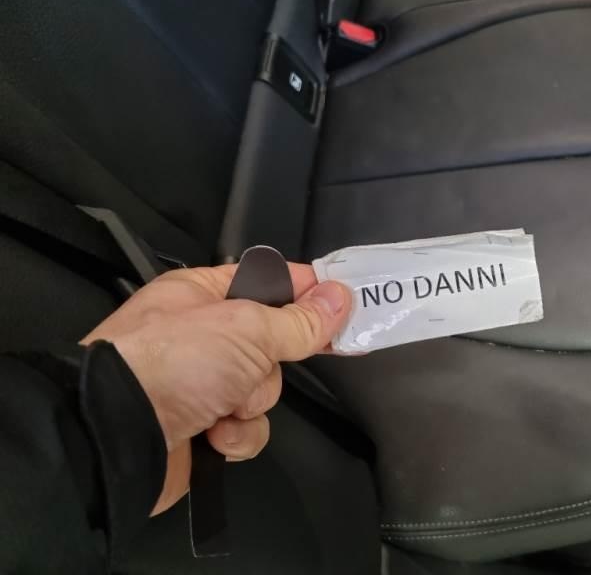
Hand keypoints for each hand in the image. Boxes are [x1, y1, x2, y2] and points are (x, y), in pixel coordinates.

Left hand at [81, 264, 350, 513]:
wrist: (116, 436)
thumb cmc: (174, 361)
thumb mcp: (247, 328)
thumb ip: (300, 320)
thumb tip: (341, 296)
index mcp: (204, 293)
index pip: (270, 282)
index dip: (307, 291)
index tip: (344, 301)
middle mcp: (203, 335)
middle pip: (273, 342)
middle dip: (270, 363)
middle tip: (260, 363)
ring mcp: (202, 382)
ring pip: (264, 388)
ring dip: (252, 401)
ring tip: (224, 404)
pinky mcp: (203, 426)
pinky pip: (246, 427)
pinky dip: (236, 434)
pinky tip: (214, 434)